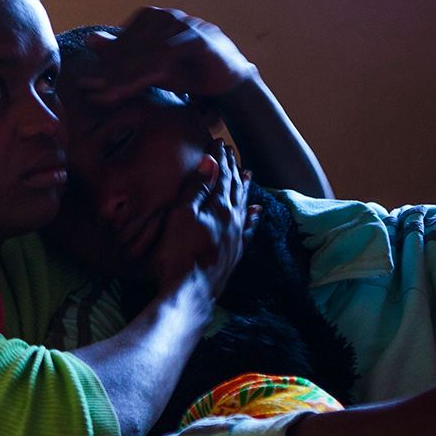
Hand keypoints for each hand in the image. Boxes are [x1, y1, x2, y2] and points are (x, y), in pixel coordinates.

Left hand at [77, 7, 257, 106]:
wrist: (228, 82)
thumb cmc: (187, 72)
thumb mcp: (149, 66)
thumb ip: (122, 52)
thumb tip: (89, 40)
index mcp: (155, 18)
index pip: (123, 40)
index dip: (104, 62)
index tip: (86, 83)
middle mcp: (168, 17)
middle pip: (130, 45)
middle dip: (109, 70)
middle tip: (90, 90)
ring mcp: (184, 25)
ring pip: (144, 52)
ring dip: (122, 75)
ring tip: (106, 94)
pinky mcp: (197, 39)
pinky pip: (163, 57)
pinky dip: (143, 74)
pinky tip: (129, 89)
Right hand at [145, 142, 253, 296]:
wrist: (191, 292)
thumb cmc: (178, 254)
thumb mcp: (180, 216)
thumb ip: (195, 189)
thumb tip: (209, 162)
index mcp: (219, 207)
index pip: (221, 176)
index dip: (220, 158)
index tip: (219, 143)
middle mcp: (233, 219)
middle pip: (235, 188)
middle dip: (233, 168)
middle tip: (232, 152)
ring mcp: (236, 237)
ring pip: (244, 205)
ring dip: (245, 188)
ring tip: (248, 174)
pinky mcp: (235, 253)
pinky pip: (249, 229)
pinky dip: (253, 217)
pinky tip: (257, 212)